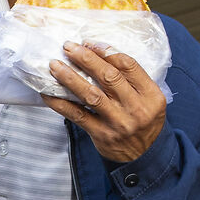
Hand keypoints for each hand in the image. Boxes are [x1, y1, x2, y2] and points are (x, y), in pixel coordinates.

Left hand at [43, 41, 165, 164]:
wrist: (145, 156)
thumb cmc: (144, 121)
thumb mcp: (150, 100)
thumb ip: (132, 80)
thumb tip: (100, 53)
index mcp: (151, 95)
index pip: (128, 65)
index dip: (106, 51)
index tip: (89, 43)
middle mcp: (136, 108)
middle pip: (108, 77)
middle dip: (86, 59)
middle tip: (68, 47)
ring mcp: (118, 123)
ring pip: (91, 95)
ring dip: (70, 78)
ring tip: (55, 65)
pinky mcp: (101, 135)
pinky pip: (77, 116)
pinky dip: (60, 103)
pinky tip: (48, 93)